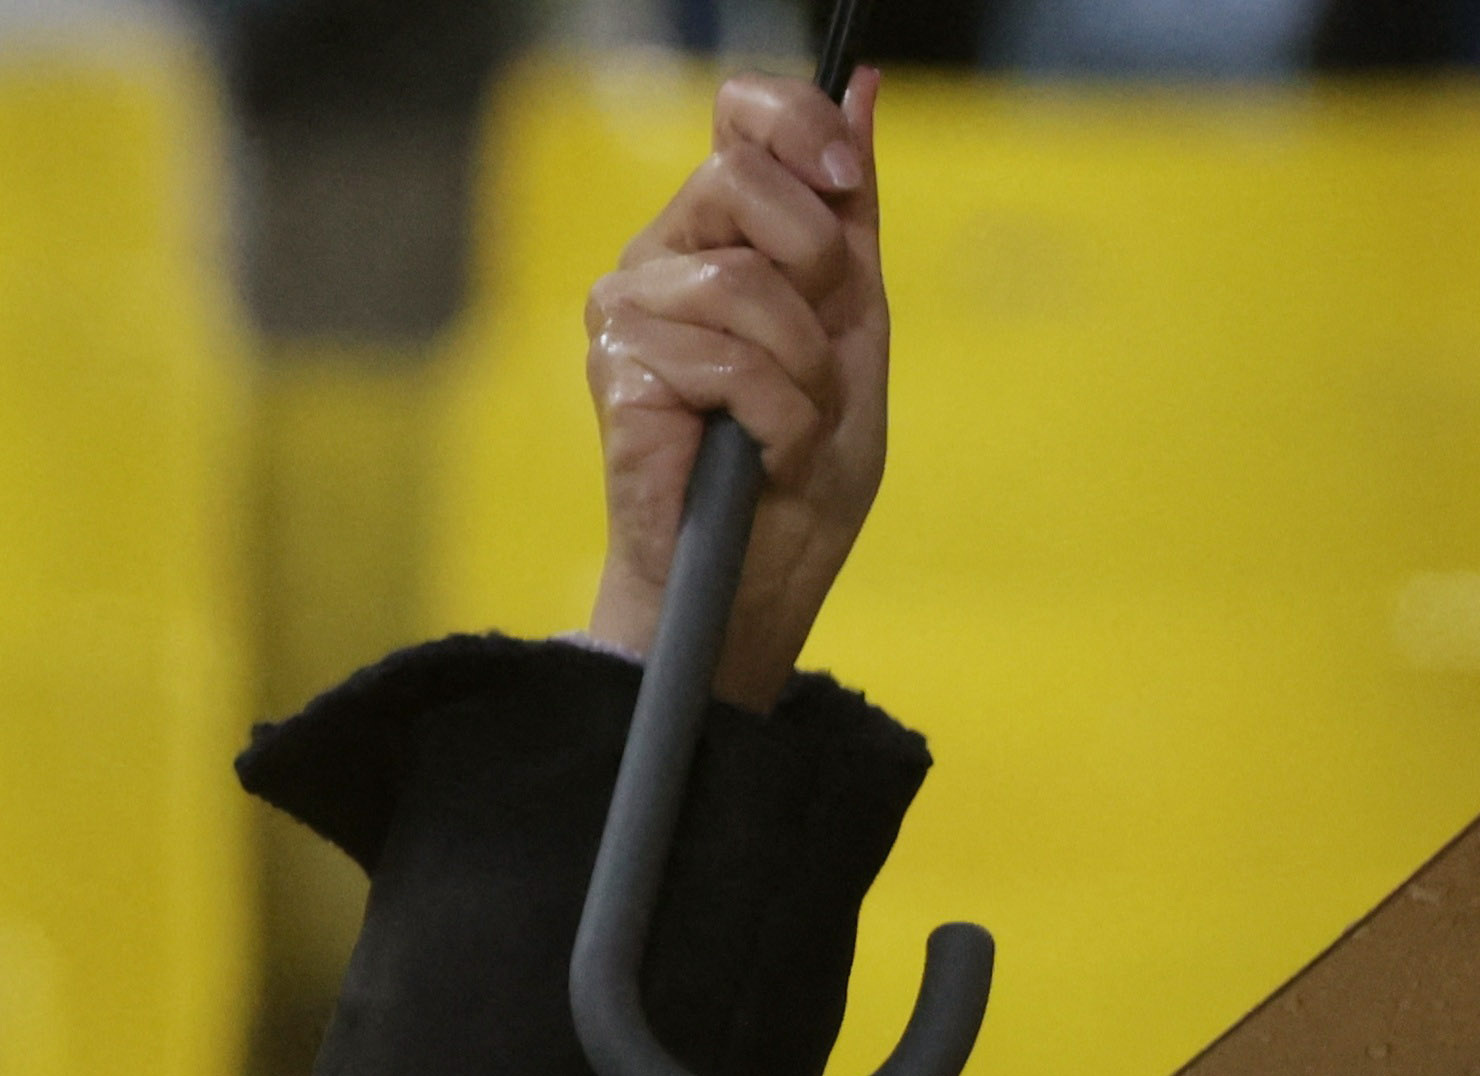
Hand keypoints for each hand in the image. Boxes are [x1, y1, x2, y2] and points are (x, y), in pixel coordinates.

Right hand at [586, 68, 886, 711]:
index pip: (740, 120)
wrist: (757, 585)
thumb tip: (862, 86)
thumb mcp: (855, 320)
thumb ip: (851, 209)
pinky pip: (724, 363)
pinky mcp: (617, 380)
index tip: (849, 184)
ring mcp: (626, 320)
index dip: (798, 128)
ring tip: (791, 429)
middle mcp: (658, 264)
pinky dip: (775, 419)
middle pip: (735, 182)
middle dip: (812, 268)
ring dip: (800, 369)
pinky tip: (759, 457)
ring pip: (737, 284)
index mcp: (717, 236)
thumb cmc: (797, 467)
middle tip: (821, 351)